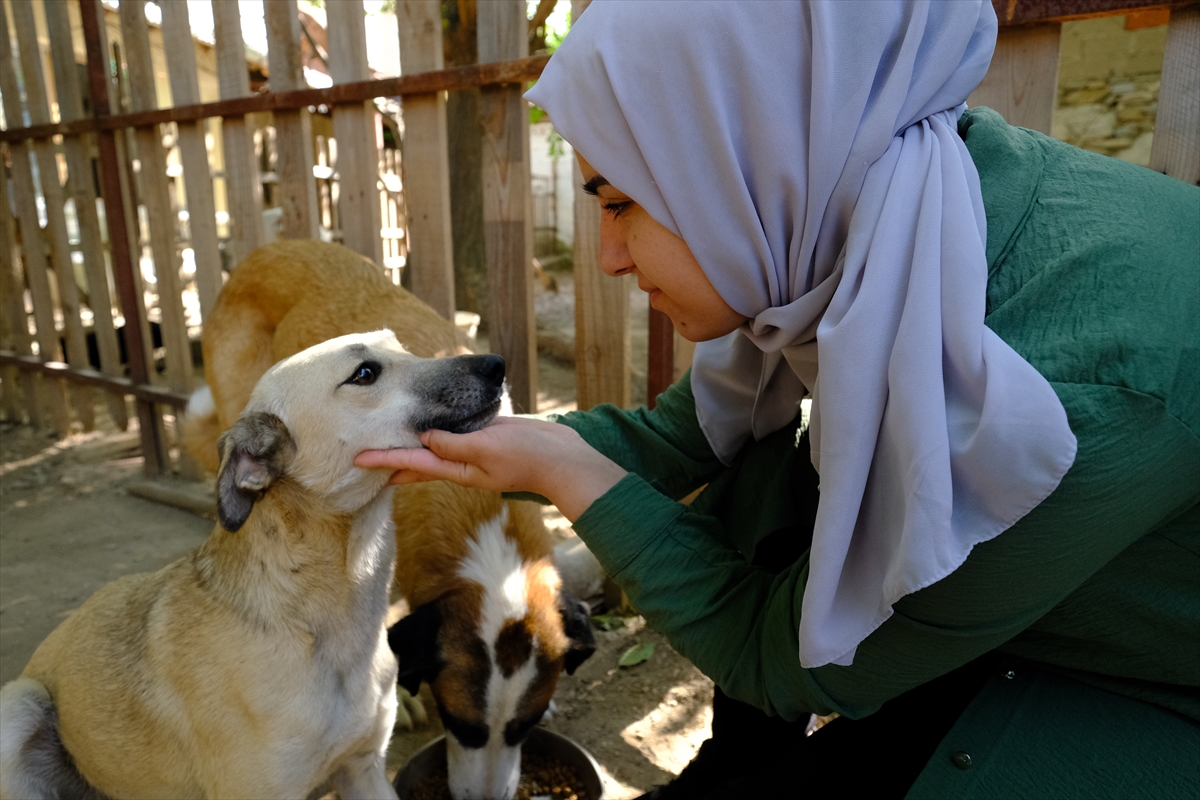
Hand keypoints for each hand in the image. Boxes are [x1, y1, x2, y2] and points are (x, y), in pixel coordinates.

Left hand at [354, 417, 627, 521]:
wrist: (563, 460)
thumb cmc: (527, 456)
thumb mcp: (487, 448)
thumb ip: (455, 444)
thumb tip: (424, 439)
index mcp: (459, 469)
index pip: (412, 465)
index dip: (385, 460)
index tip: (357, 459)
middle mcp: (463, 463)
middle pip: (419, 464)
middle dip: (393, 463)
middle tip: (366, 459)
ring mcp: (476, 452)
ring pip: (435, 450)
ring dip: (413, 448)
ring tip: (393, 442)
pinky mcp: (489, 439)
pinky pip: (456, 437)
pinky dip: (439, 433)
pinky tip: (435, 426)